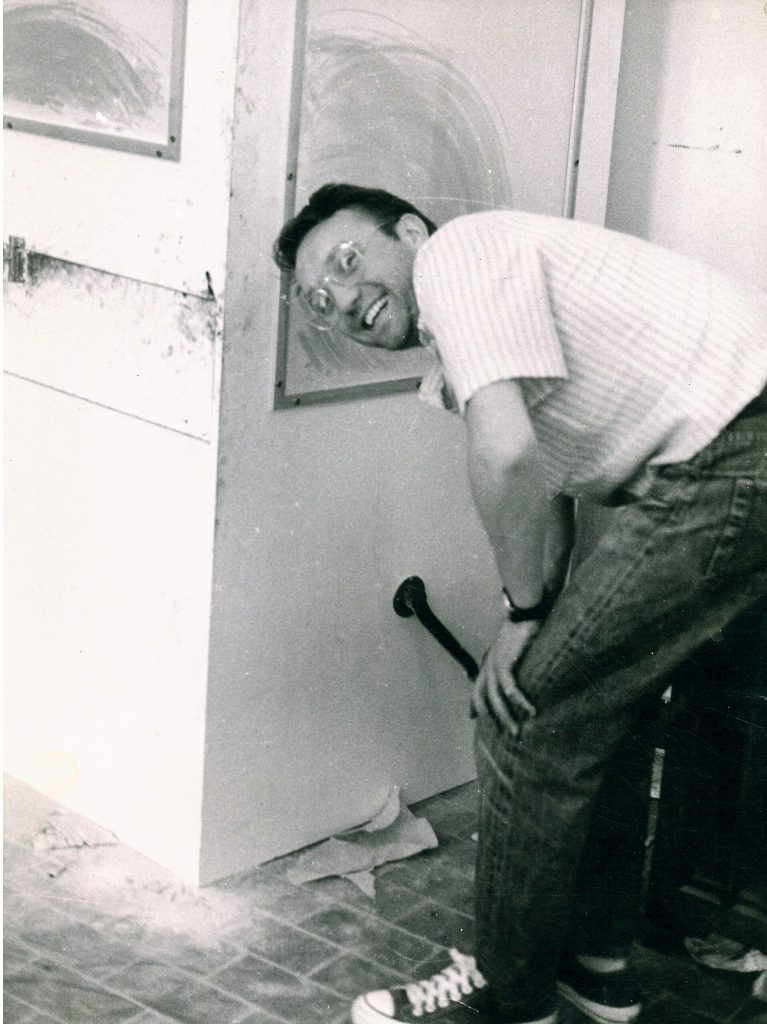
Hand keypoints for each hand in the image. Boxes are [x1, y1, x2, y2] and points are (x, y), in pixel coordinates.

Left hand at [470, 620, 540, 734]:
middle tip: (509, 734)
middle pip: (485, 698)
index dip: (474, 703)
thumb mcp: (514, 647)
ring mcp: (494, 664)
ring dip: (507, 717)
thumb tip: (520, 672)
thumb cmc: (523, 626)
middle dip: (495, 718)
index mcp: (489, 661)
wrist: (524, 610)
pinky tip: (531, 711)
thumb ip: (513, 662)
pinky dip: (520, 701)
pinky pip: (510, 688)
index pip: (476, 687)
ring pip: (496, 698)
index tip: (471, 717)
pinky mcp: (505, 662)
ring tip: (518, 731)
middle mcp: (488, 665)